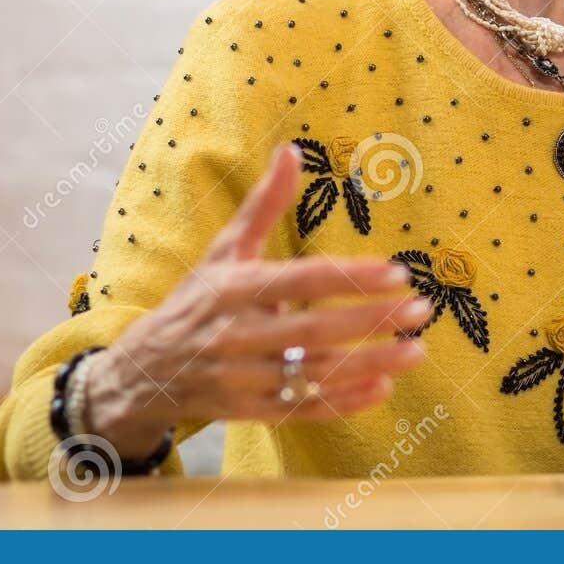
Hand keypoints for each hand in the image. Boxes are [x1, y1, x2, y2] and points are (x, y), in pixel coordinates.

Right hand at [82, 142, 432, 457]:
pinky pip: (303, 410)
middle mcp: (237, 334)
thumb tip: (292, 150)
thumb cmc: (196, 301)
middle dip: (372, 320)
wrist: (142, 372)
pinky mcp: (249, 413)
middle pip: (315, 329)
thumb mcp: (223, 249)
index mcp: (234, 288)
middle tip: (421, 310)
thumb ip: (263, 205)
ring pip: (314, 373)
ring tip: (416, 351)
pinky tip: (382, 388)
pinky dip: (343, 402)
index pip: (301, 280)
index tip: (397, 271)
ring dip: (369, 363)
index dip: (350, 277)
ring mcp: (243, 378)